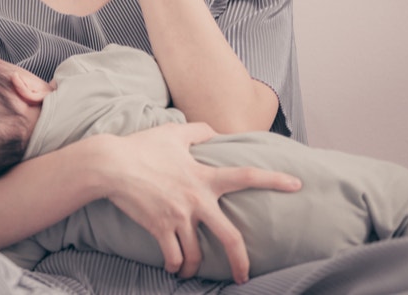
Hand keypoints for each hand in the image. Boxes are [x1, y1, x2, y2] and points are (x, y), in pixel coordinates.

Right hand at [95, 123, 301, 283]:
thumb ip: (198, 131)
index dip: (274, 180)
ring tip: (189, 272)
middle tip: (244, 276)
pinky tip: (172, 267)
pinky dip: (174, 264)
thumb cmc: (140, 146)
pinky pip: (172, 256)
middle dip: (240, 261)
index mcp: (204, 177)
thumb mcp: (173, 132)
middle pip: (229, 238)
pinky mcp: (159, 227)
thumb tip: (215, 131)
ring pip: (195, 254)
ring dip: (193, 268)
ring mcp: (178, 217)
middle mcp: (196, 200)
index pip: (246, 177)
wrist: (109, 165)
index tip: (297, 185)